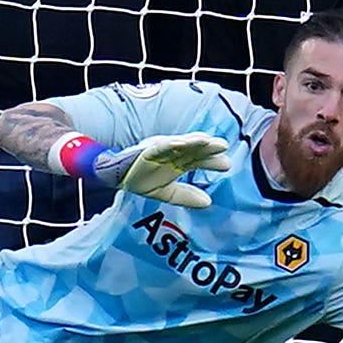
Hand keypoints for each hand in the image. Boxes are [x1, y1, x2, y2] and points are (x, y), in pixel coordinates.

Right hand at [93, 132, 229, 208]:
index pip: (198, 161)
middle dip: (207, 148)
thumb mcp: (166, 193)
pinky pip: (160, 145)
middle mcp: (172, 153)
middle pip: (193, 150)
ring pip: (180, 144)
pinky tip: (181, 143)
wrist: (115, 176)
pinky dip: (170, 144)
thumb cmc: (140, 179)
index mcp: (177, 163)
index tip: (226, 165)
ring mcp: (160, 149)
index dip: (212, 162)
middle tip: (223, 147)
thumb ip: (185, 196)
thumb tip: (208, 202)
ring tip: (207, 140)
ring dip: (193, 141)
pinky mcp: (147, 149)